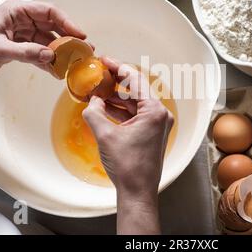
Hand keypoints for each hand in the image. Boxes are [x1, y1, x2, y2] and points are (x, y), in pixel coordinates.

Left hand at [0, 0, 85, 89]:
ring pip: (48, 41)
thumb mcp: (0, 49)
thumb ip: (27, 52)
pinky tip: (57, 71)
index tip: (80, 35)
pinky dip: (48, 62)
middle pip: (52, 26)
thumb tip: (50, 56)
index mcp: (16, 11)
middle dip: (68, 38)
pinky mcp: (20, 48)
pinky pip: (40, 53)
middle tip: (83, 49)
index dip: (67, 22)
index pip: (48, 12)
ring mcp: (21, 34)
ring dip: (60, 53)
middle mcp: (21, 20)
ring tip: (73, 63)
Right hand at [83, 57, 173, 234]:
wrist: (137, 191)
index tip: (104, 60)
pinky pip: (136, 115)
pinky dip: (121, 111)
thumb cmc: (127, 165)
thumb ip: (94, 113)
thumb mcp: (105, 135)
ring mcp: (158, 125)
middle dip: (116, 82)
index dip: (118, 67)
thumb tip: (91, 101)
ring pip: (135, 103)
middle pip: (136, 90)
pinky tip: (105, 108)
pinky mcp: (152, 133)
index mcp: (154, 111)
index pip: (135, 80)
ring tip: (98, 90)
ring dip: (117, 98)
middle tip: (100, 73)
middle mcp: (160, 115)